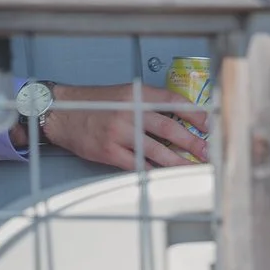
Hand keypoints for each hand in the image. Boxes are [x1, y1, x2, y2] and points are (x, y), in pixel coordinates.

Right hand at [34, 83, 211, 169]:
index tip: (207, 124)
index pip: (172, 101)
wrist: (62, 112)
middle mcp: (129, 112)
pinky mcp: (108, 151)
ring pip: (156, 150)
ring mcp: (118, 133)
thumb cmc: (94, 104)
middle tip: (205, 151)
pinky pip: (136, 164)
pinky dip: (152, 171)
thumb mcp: (123, 93)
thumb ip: (147, 103)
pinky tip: (164, 175)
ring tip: (192, 168)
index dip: (194, 113)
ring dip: (177, 162)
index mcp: (135, 94)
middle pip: (169, 128)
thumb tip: (177, 118)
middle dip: (191, 142)